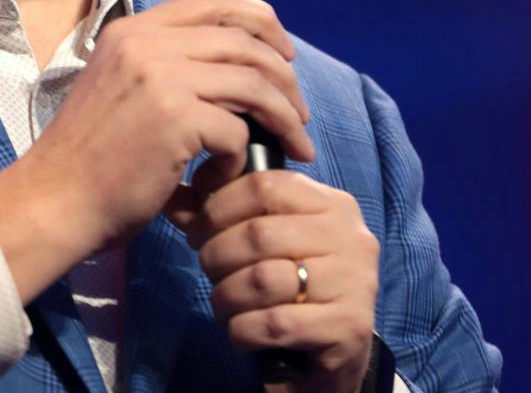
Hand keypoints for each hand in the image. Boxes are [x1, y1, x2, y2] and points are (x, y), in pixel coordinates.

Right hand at [0, 0, 314, 301]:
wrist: (54, 200)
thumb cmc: (88, 158)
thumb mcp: (118, 88)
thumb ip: (162, 67)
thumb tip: (228, 69)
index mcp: (132, 31)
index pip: (212, 2)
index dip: (259, 20)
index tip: (282, 52)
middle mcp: (146, 43)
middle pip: (244, 40)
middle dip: (284, 76)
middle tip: (298, 110)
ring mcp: (160, 77)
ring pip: (252, 82)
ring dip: (283, 115)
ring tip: (293, 142)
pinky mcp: (174, 118)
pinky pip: (236, 129)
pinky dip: (240, 156)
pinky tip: (225, 175)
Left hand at [167, 170, 379, 392]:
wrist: (340, 346)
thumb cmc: (297, 284)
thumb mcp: (268, 244)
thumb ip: (224, 216)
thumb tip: (174, 199)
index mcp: (332, 204)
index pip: (264, 184)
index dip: (218, 206)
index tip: (196, 230)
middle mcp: (351, 237)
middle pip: (258, 233)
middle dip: (216, 255)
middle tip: (209, 271)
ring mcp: (356, 282)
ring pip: (262, 280)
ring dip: (226, 296)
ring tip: (222, 304)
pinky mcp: (349, 326)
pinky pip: (274, 324)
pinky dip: (242, 330)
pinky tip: (240, 331)